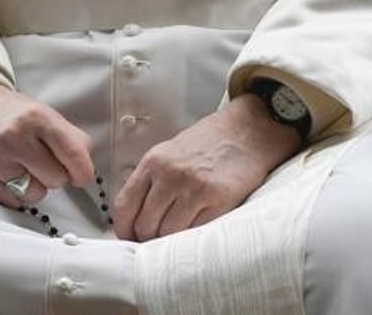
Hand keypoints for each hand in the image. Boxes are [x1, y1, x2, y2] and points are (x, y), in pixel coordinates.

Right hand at [0, 82, 94, 208]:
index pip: (73, 153)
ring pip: (35, 194)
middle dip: (55, 175)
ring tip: (23, 167)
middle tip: (42, 163)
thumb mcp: (47, 115)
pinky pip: (14, 202)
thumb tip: (86, 169)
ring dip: (35, 187)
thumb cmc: (18, 117)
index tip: (81, 176)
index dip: (83, 172)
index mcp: (38, 117)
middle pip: (57, 179)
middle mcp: (15, 135)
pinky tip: (8, 174)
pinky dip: (16, 194)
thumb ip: (73, 139)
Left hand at [112, 92, 300, 242]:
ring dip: (171, 240)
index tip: (129, 237)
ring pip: (169, 233)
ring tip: (179, 234)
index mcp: (154, 161)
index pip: (124, 205)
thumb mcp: (170, 152)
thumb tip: (136, 217)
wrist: (247, 131)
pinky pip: (195, 232)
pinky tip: (197, 229)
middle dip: (148, 238)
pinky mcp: (218, 199)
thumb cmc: (209, 143)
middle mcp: (170, 174)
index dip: (124, 228)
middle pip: (145, 224)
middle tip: (157, 239)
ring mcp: (194, 187)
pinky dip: (193, 237)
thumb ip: (152, 180)